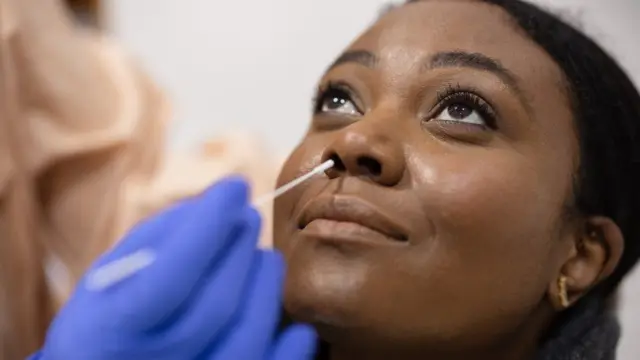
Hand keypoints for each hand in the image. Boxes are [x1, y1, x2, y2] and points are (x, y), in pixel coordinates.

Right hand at [36, 177, 315, 359]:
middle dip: (240, 247)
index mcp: (113, 329)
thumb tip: (216, 205)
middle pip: (217, 303)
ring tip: (263, 257)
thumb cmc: (113, 312)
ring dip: (265, 283)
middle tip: (248, 215)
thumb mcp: (114, 273)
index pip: (169, 277)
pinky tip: (295, 325)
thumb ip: (158, 238)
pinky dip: (291, 347)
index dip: (207, 227)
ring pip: (248, 334)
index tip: (235, 185)